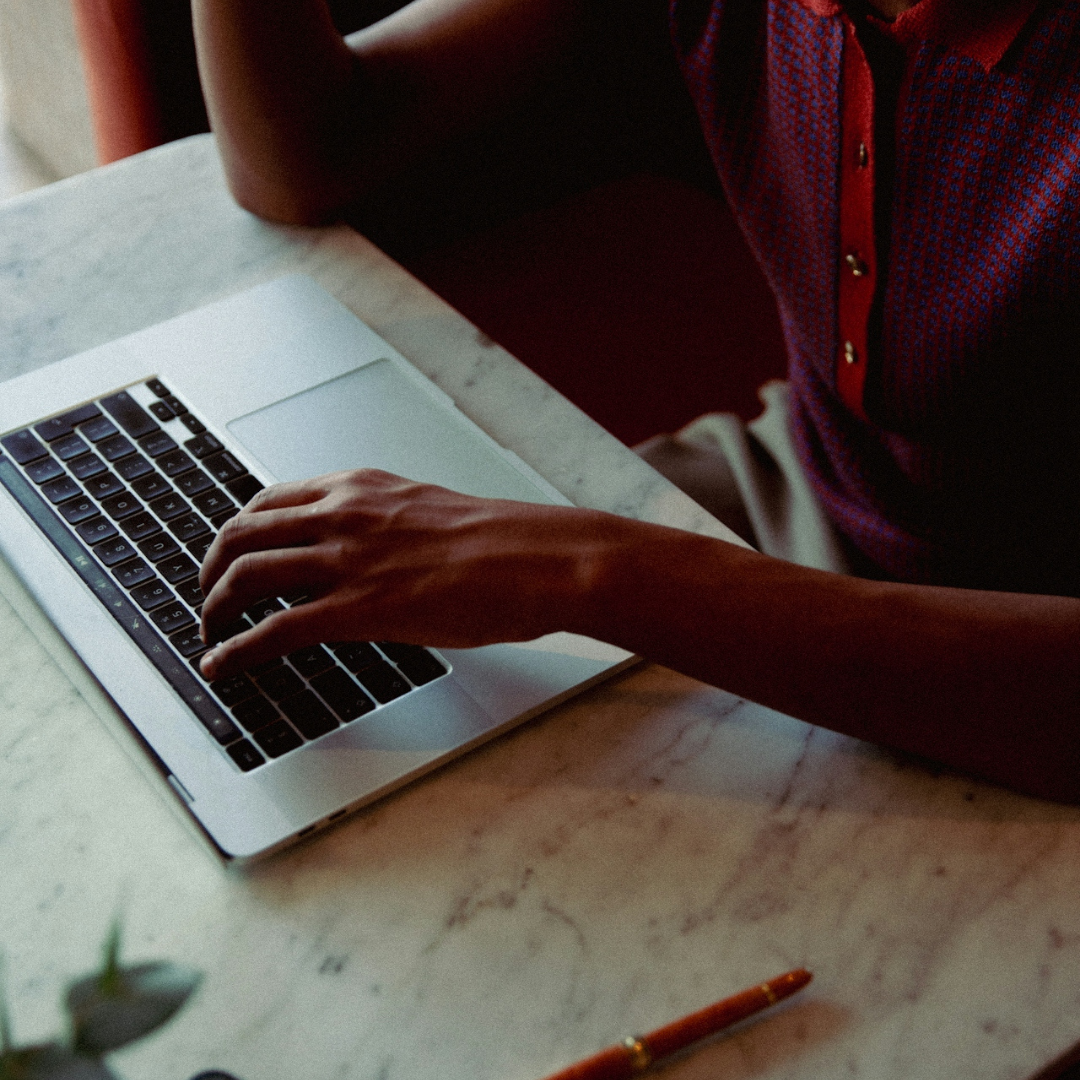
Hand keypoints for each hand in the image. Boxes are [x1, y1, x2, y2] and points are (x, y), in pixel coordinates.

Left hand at [197, 469, 618, 678]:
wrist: (535, 559)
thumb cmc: (502, 542)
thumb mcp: (429, 513)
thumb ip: (386, 525)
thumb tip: (372, 555)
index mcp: (361, 488)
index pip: (272, 499)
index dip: (240, 529)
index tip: (232, 549)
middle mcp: (342, 514)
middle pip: (243, 532)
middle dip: (213, 567)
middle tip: (209, 594)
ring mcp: (345, 560)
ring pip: (245, 577)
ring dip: (215, 608)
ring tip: (209, 632)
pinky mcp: (354, 608)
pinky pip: (271, 630)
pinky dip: (235, 649)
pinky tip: (222, 665)